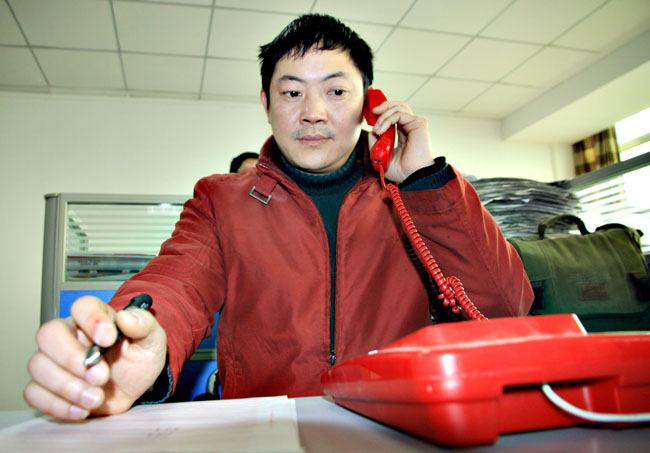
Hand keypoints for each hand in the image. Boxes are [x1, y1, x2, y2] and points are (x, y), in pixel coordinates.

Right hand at [24, 296, 166, 419]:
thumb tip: (127, 317)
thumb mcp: (152, 341)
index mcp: (94, 318)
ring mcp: (54, 361)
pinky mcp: (47, 387)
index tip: (109, 339)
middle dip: (73, 359)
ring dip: (67, 386)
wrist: (135, 390)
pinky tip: (82, 409)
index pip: (82, 306)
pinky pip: (34, 393)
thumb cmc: (138, 360)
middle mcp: (69, 335)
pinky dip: (56, 404)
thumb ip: (145, 326)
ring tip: (96, 398)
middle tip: (101, 376)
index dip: (92, 320)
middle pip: (48, 334)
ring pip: (38, 365)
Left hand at [367, 97, 433, 182]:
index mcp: (402, 133)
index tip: (370, 116)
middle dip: (382, 107)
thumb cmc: (402, 170)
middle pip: (396, 106)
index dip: (382, 112)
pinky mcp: (418, 123)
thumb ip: (375, 143)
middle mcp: (409, 126)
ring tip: (377, 128)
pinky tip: (381, 129)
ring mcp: (414, 124)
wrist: (413, 176)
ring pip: (397, 108)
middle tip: (372, 112)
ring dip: (383, 115)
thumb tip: (371, 131)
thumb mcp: (381, 155)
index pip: (393, 115)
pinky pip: (399, 114)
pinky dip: (388, 119)